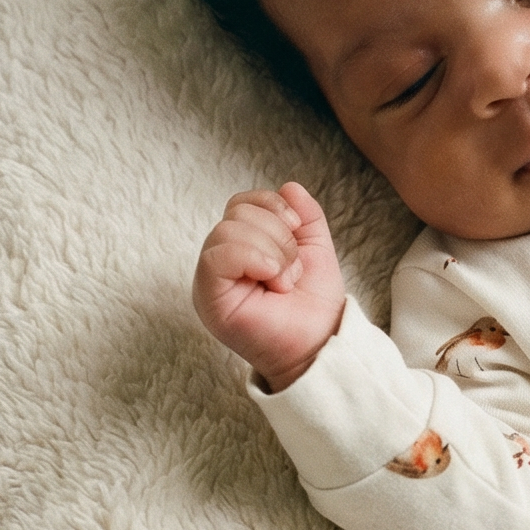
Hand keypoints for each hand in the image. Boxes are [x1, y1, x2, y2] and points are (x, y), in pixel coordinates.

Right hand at [193, 181, 345, 393]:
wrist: (320, 342)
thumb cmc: (313, 304)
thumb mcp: (315, 249)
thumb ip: (305, 217)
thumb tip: (289, 186)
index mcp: (239, 248)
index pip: (242, 203)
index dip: (274, 206)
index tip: (298, 230)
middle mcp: (219, 261)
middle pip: (237, 212)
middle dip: (279, 235)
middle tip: (291, 271)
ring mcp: (210, 280)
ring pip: (229, 230)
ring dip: (273, 251)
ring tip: (283, 281)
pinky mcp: (208, 297)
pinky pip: (218, 255)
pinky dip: (254, 258)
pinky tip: (272, 278)